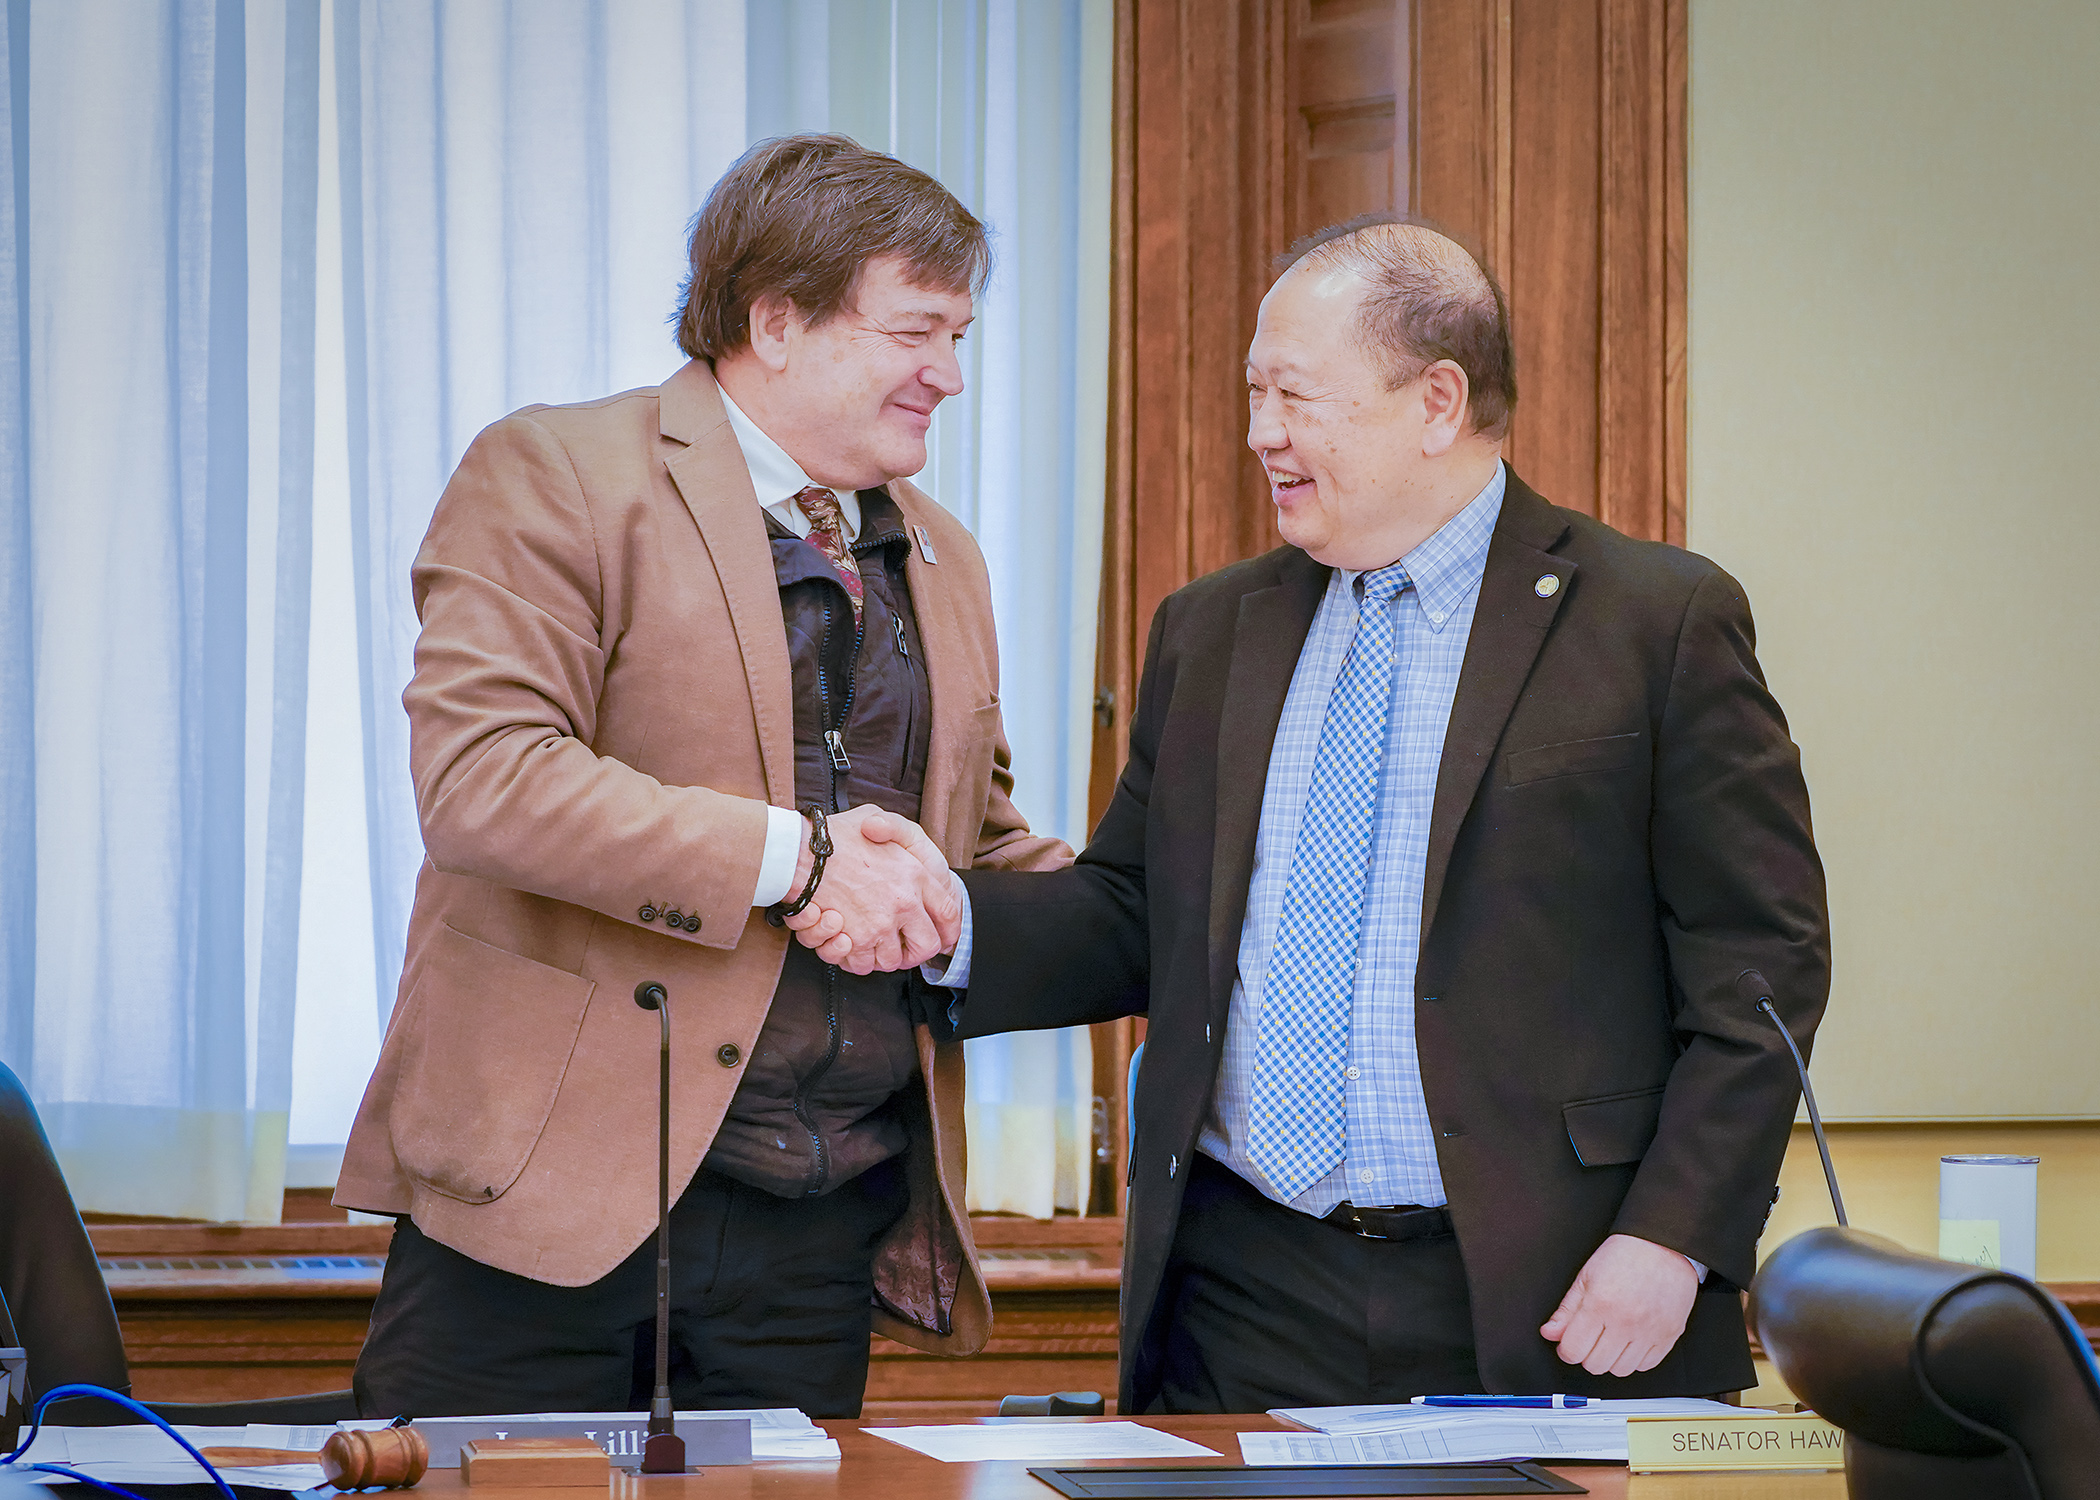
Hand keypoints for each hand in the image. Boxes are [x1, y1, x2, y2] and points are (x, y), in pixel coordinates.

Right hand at [781, 806, 957, 973]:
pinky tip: (848, 943)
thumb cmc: (834, 834)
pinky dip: (855, 959)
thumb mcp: (875, 817)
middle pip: (926, 946)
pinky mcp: (856, 940)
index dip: (947, 929)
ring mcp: (881, 925)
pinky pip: (862, 964)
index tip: (941, 935)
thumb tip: (900, 849)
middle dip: (915, 952)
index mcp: (916, 875)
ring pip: (892, 960)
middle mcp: (904, 904)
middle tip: (903, 948)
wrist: (800, 852)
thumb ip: (894, 829)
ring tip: (870, 943)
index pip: (948, 913)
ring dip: (882, 956)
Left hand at [1539, 1233, 1698, 1376]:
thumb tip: (1550, 1333)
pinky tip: (1631, 1340)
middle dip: (1587, 1354)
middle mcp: (1626, 1322)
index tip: (1569, 1343)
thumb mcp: (1586, 1277)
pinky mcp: (1670, 1335)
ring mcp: (1650, 1331)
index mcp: (1600, 1304)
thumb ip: (1566, 1310)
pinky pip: (1647, 1365)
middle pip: (1596, 1365)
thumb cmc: (1624, 1256)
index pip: (1573, 1350)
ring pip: (1621, 1370)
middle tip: (1591, 1337)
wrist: (1662, 1245)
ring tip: (1612, 1337)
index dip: (1566, 1349)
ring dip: (1612, 1358)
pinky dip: (1635, 1359)